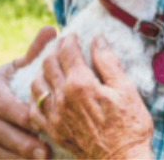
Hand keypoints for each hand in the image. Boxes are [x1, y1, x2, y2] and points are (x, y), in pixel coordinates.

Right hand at [0, 26, 57, 158]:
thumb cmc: (25, 82)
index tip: (40, 123)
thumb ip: (38, 51)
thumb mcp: (28, 67)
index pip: (3, 103)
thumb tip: (52, 29)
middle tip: (45, 151)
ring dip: (17, 156)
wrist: (9, 103)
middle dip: (22, 141)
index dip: (20, 115)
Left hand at [30, 34, 154, 159]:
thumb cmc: (130, 126)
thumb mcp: (126, 89)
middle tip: (63, 45)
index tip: (74, 34)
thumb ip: (108, 61)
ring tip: (52, 64)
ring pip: (37, 83)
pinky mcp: (52, 130)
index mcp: (81, 83)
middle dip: (55, 50)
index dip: (69, 39)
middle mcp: (63, 97)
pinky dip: (36, 95)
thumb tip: (97, 38)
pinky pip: (33, 108)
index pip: (68, 51)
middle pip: (49, 63)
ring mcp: (54, 115)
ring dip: (42, 69)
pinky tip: (44, 91)